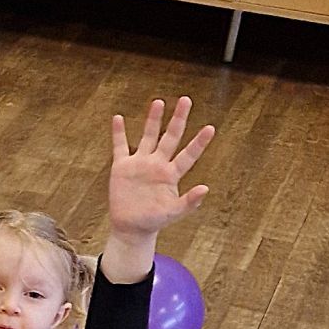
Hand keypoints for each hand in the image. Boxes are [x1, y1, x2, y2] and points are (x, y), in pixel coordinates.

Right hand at [103, 98, 213, 283]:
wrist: (131, 228)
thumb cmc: (153, 221)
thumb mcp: (173, 213)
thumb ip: (189, 202)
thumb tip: (205, 188)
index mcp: (171, 174)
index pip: (188, 154)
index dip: (199, 143)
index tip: (210, 128)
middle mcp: (157, 164)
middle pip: (170, 137)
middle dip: (178, 119)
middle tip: (185, 100)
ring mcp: (140, 163)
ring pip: (148, 136)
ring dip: (153, 120)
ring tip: (158, 102)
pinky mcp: (122, 167)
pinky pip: (120, 146)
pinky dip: (118, 133)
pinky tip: (118, 119)